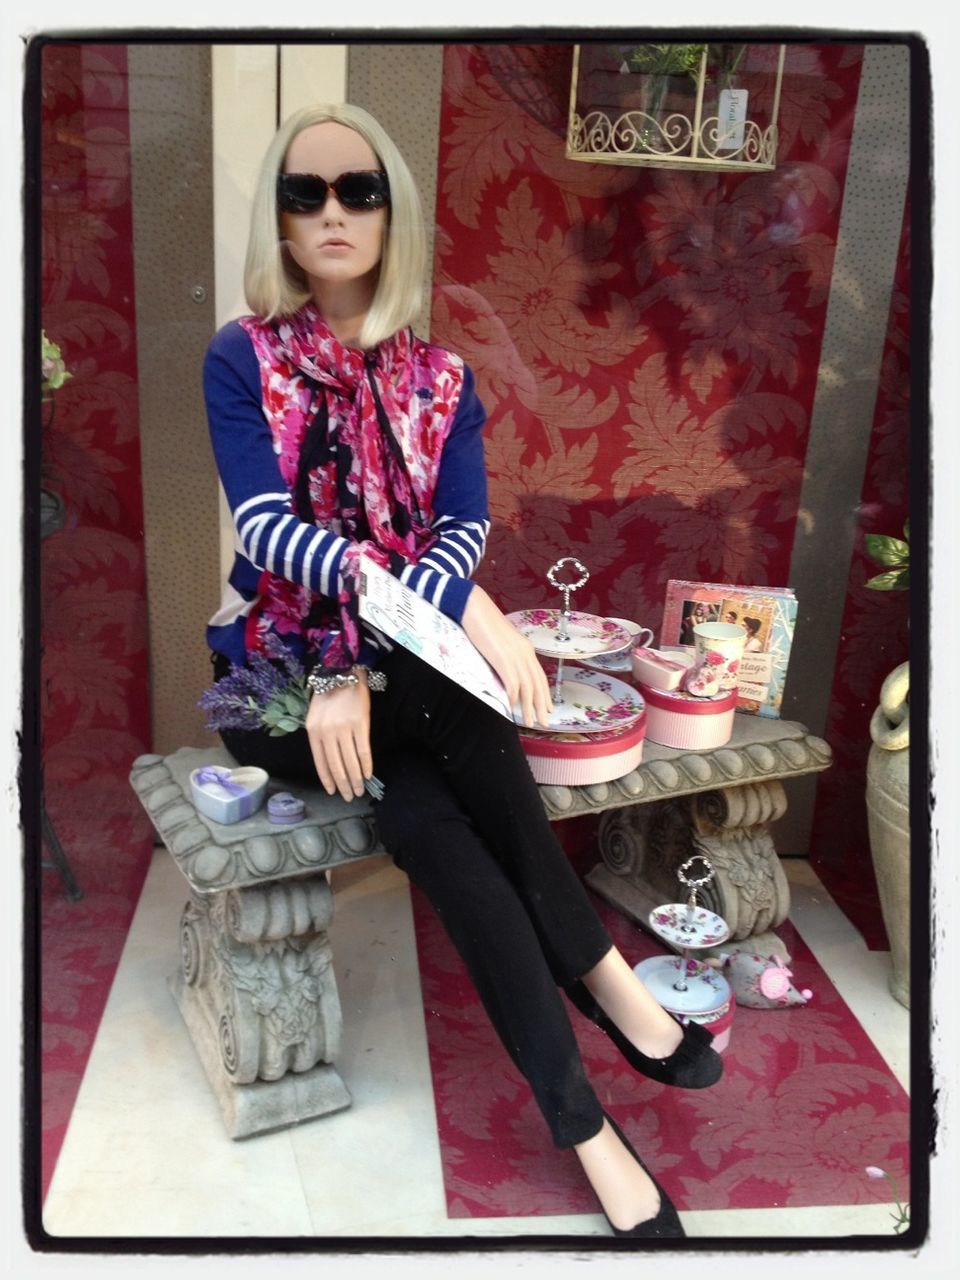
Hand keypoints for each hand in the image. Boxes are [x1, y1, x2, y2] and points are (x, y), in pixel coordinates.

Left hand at [305, 674, 371, 801]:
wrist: (342, 671)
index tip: (333, 791)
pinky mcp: (360, 723)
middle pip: (336, 765)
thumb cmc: (329, 694)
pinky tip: (369, 774)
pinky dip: (366, 764)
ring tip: (360, 790)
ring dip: (356, 779)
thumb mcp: (316, 716)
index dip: (327, 779)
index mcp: (313, 731)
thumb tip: (329, 760)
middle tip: (349, 796)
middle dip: (343, 784)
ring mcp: (344, 728)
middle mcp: (327, 732)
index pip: (320, 762)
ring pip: (350, 761)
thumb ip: (320, 736)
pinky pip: (363, 750)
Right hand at [461, 585, 552, 728]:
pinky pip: (512, 683)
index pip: (540, 676)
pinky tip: (512, 708)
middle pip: (538, 684)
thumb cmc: (482, 621)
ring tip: (529, 722)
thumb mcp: (500, 640)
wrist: (474, 606)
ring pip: (527, 688)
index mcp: (526, 648)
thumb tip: (506, 672)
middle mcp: (524, 653)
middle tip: (544, 723)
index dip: (545, 694)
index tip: (548, 709)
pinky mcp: (503, 658)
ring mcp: (514, 656)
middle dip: (542, 706)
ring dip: (529, 708)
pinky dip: (513, 698)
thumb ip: (507, 655)